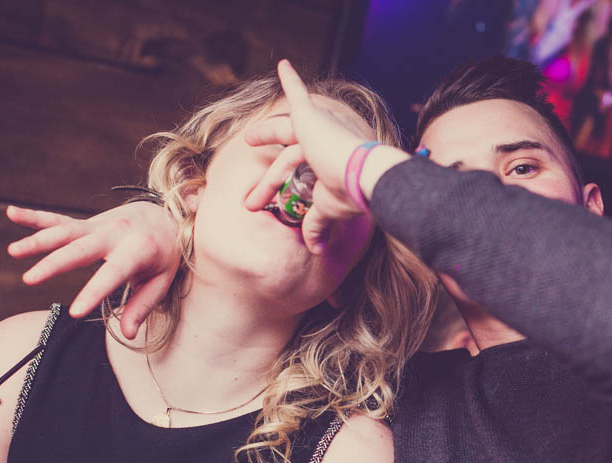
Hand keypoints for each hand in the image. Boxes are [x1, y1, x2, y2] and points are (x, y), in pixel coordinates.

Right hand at [6, 202, 180, 337]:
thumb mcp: (162, 280)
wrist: (165, 215)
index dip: (94, 293)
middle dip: (53, 263)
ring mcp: (99, 225)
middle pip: (79, 250)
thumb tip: (127, 333)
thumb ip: (142, 306)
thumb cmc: (164, 254)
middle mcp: (115, 234)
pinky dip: (35, 217)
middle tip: (29, 279)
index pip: (112, 274)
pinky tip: (12, 213)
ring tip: (13, 251)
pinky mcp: (87, 223)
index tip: (75, 313)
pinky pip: (58, 219)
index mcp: (138, 250)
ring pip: (64, 232)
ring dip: (37, 240)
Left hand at [243, 60, 406, 253]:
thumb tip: (315, 247)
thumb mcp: (329, 208)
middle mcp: (329, 138)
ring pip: (284, 135)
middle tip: (252, 202)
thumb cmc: (352, 193)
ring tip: (247, 142)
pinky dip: (291, 80)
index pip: (305, 168)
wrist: (364, 178)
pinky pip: (299, 94)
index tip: (278, 202)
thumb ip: (317, 223)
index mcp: (334, 158)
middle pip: (290, 156)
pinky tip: (282, 65)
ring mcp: (321, 125)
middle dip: (269, 180)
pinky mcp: (311, 116)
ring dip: (265, 139)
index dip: (288, 185)